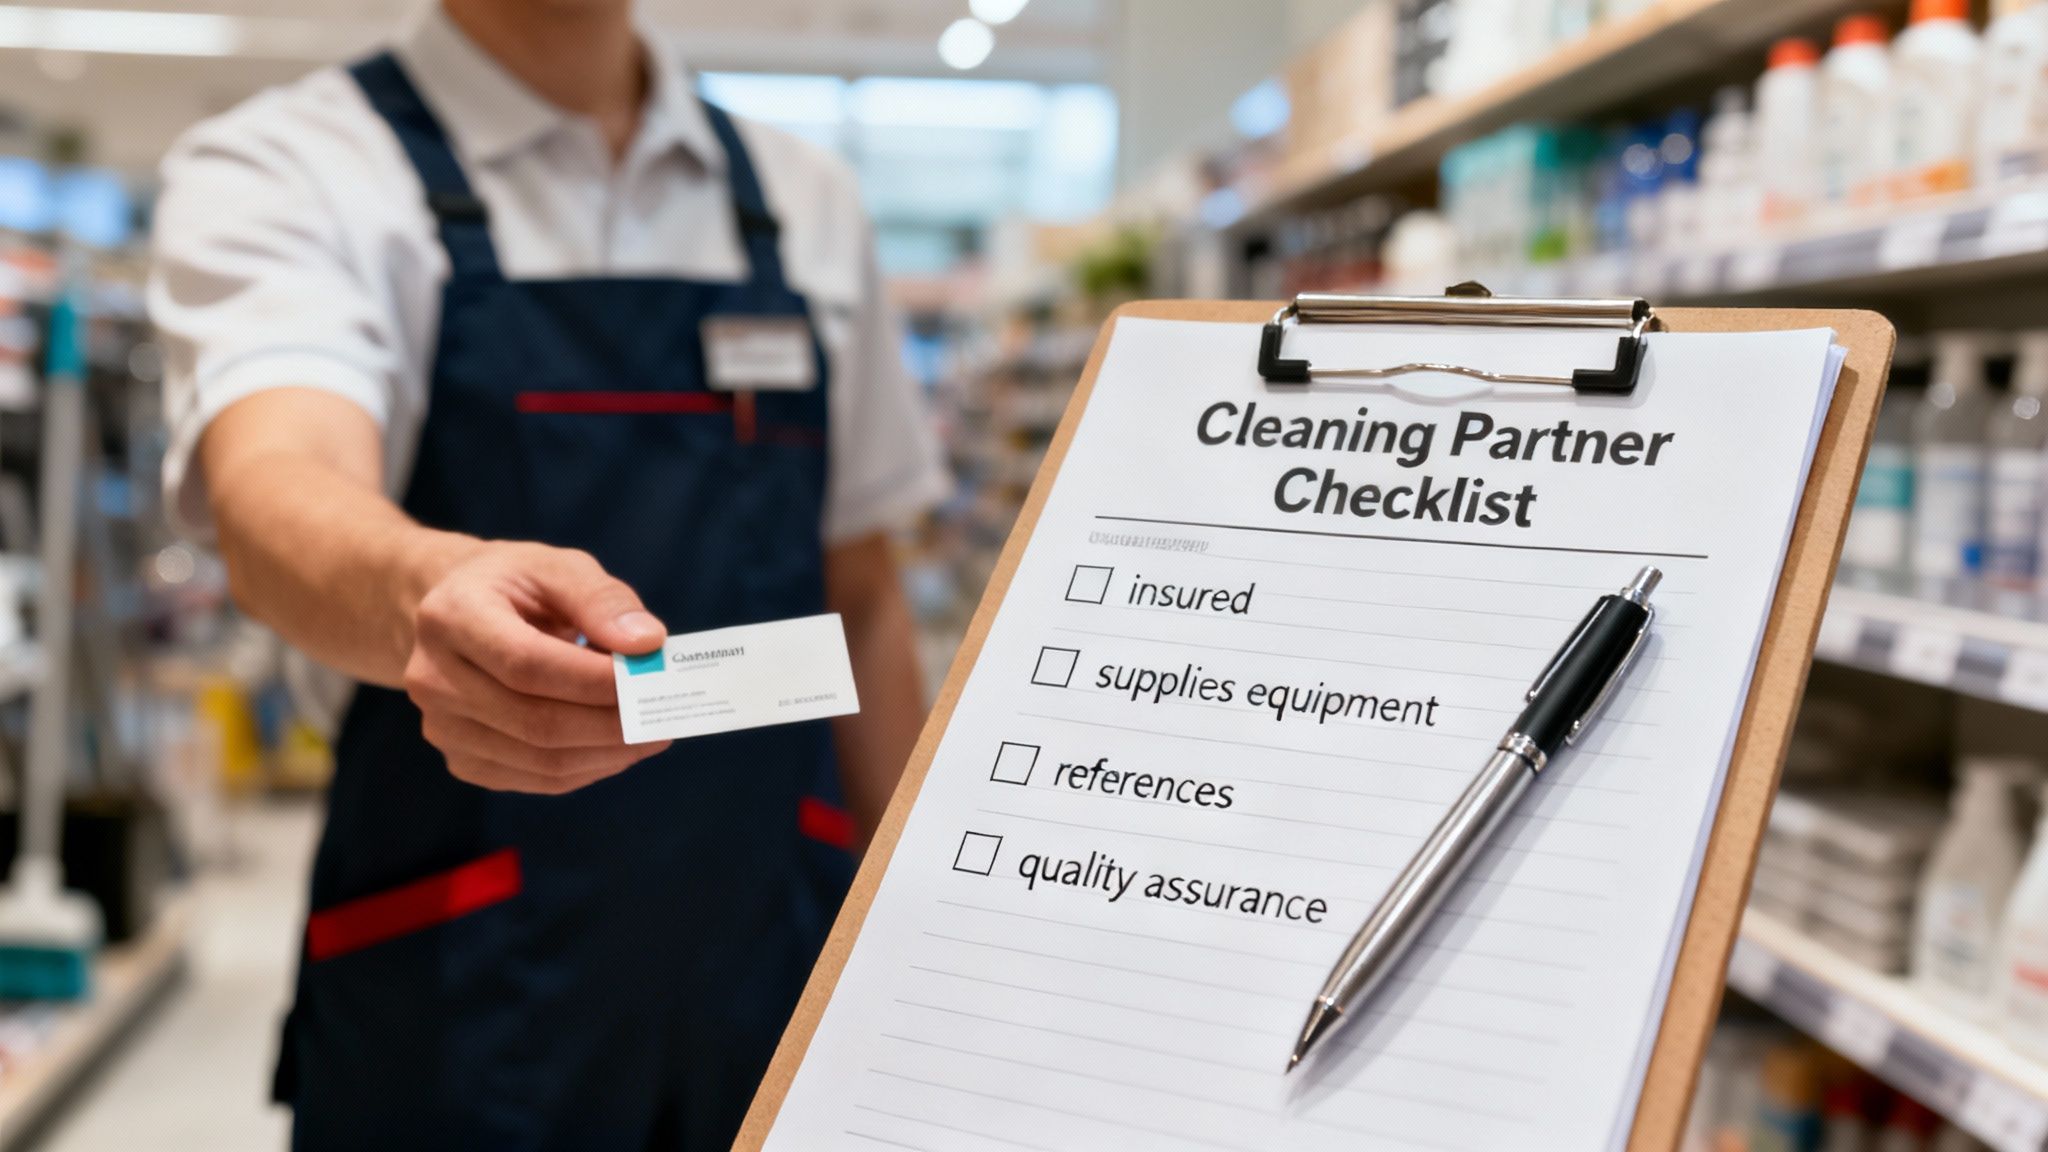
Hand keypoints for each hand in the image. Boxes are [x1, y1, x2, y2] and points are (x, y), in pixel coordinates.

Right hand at [402, 542, 671, 793]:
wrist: (454, 615)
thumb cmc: (514, 586)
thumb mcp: (556, 567)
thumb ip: (601, 598)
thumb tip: (647, 643)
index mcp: (451, 617)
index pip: (526, 664)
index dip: (593, 681)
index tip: (651, 680)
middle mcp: (433, 679)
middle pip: (534, 722)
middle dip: (611, 724)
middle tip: (665, 716)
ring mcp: (442, 727)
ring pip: (539, 761)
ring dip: (608, 754)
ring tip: (653, 733)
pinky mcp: (461, 760)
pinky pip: (535, 780)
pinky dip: (587, 769)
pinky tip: (618, 748)